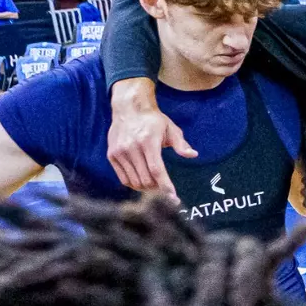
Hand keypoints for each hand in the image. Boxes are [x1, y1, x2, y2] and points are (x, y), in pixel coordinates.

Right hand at [107, 77, 192, 197]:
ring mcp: (119, 152)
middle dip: (158, 189)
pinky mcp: (112, 155)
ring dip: (146, 188)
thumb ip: (181, 144)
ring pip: (134, 182)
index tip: (174, 198)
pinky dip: (134, 184)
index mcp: (148, 141)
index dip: (166, 186)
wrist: (129, 108)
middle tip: (165, 189)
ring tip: (155, 186)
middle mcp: (131, 147)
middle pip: (146, 179)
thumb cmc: (153, 120)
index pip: (156, 170)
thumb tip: (193, 155)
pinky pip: (124, 178)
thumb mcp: (171, 128)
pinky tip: (142, 181)